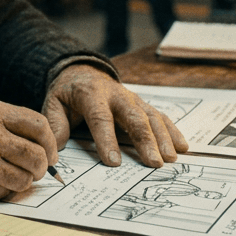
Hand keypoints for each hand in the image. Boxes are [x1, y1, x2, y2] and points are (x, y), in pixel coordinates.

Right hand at [0, 98, 58, 204]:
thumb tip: (33, 141)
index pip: (37, 124)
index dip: (49, 141)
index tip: (50, 151)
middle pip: (37, 154)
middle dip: (41, 166)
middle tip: (34, 170)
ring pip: (25, 178)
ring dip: (20, 181)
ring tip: (3, 176)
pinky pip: (4, 193)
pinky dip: (0, 191)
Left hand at [43, 64, 186, 167]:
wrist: (83, 73)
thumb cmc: (68, 94)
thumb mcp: (53, 104)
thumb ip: (55, 125)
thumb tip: (56, 150)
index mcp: (91, 94)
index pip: (100, 117)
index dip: (107, 139)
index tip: (113, 162)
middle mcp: (116, 95)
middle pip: (133, 117)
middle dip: (145, 140)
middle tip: (154, 162)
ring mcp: (133, 99)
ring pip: (151, 117)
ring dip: (163, 138)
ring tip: (170, 158)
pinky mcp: (143, 105)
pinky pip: (160, 117)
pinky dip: (172, 131)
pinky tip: (182, 147)